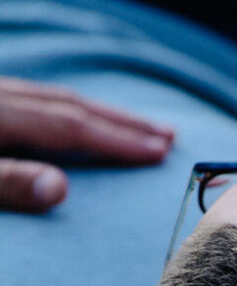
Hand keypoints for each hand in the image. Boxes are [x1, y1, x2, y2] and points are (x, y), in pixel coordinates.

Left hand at [0, 77, 174, 212]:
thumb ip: (9, 182)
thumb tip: (60, 190)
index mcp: (0, 115)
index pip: (71, 126)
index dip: (116, 140)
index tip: (159, 153)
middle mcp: (1, 95)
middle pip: (72, 104)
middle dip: (123, 122)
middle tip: (170, 135)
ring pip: (56, 96)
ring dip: (101, 112)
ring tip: (138, 126)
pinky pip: (39, 98)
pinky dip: (72, 108)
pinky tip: (80, 117)